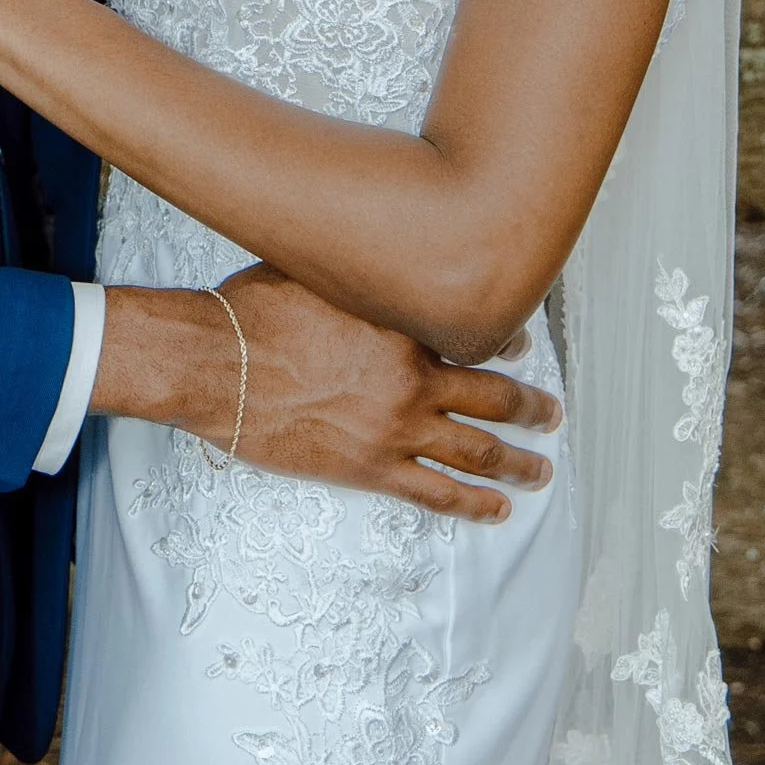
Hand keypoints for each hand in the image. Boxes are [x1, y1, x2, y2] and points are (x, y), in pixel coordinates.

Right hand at [96, 267, 558, 524]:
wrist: (213, 362)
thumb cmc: (254, 311)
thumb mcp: (316, 270)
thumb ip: (359, 275)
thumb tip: (373, 254)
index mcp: (401, 325)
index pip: (474, 335)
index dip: (506, 342)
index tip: (522, 347)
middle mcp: (411, 379)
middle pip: (493, 398)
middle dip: (530, 407)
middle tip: (551, 413)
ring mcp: (394, 429)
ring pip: (478, 452)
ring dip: (517, 462)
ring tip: (540, 470)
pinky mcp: (370, 470)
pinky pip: (437, 494)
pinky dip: (473, 505)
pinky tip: (496, 510)